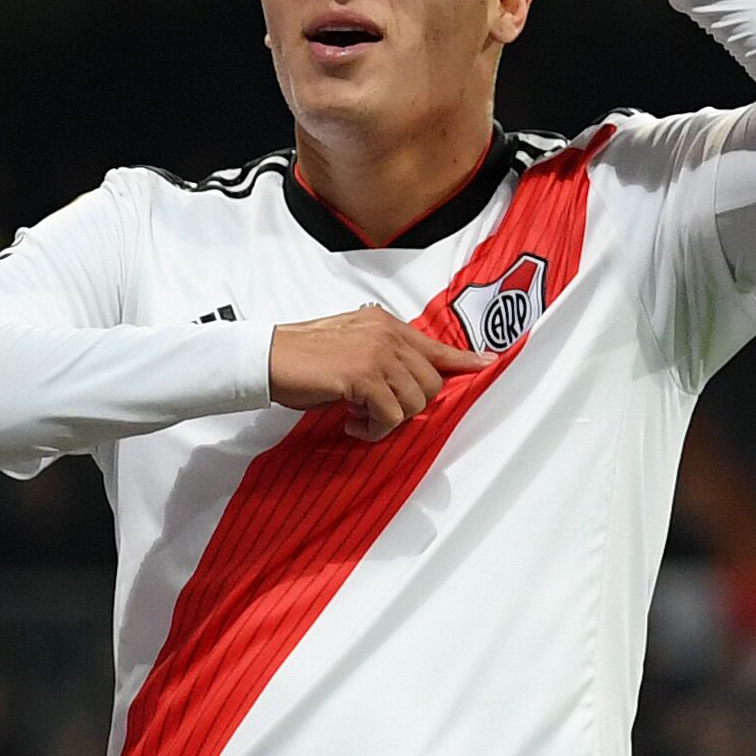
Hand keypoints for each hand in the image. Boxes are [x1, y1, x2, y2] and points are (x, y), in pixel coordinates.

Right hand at [269, 308, 488, 439]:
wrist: (267, 358)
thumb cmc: (303, 359)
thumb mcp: (351, 346)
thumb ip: (382, 357)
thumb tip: (406, 385)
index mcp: (385, 324)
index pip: (435, 346)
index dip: (464, 360)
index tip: (488, 363)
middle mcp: (387, 335)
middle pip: (429, 384)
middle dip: (409, 408)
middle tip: (375, 414)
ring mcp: (377, 354)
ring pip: (413, 404)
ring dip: (387, 422)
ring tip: (357, 419)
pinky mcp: (363, 377)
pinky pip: (390, 417)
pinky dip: (372, 430)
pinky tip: (350, 422)